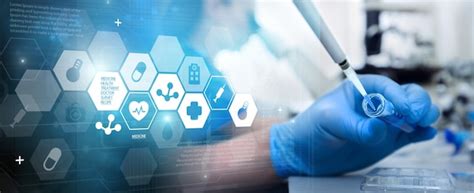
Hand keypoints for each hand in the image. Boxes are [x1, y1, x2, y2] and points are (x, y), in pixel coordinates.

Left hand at [270, 75, 439, 176]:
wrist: (307, 154)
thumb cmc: (312, 128)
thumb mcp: (329, 122)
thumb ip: (354, 126)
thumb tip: (378, 130)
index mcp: (361, 89)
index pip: (386, 87)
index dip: (399, 96)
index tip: (406, 108)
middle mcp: (377, 103)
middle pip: (407, 96)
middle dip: (418, 103)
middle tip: (417, 117)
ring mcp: (385, 122)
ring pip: (414, 114)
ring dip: (424, 116)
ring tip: (425, 124)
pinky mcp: (389, 140)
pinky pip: (411, 134)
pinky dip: (422, 133)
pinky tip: (427, 134)